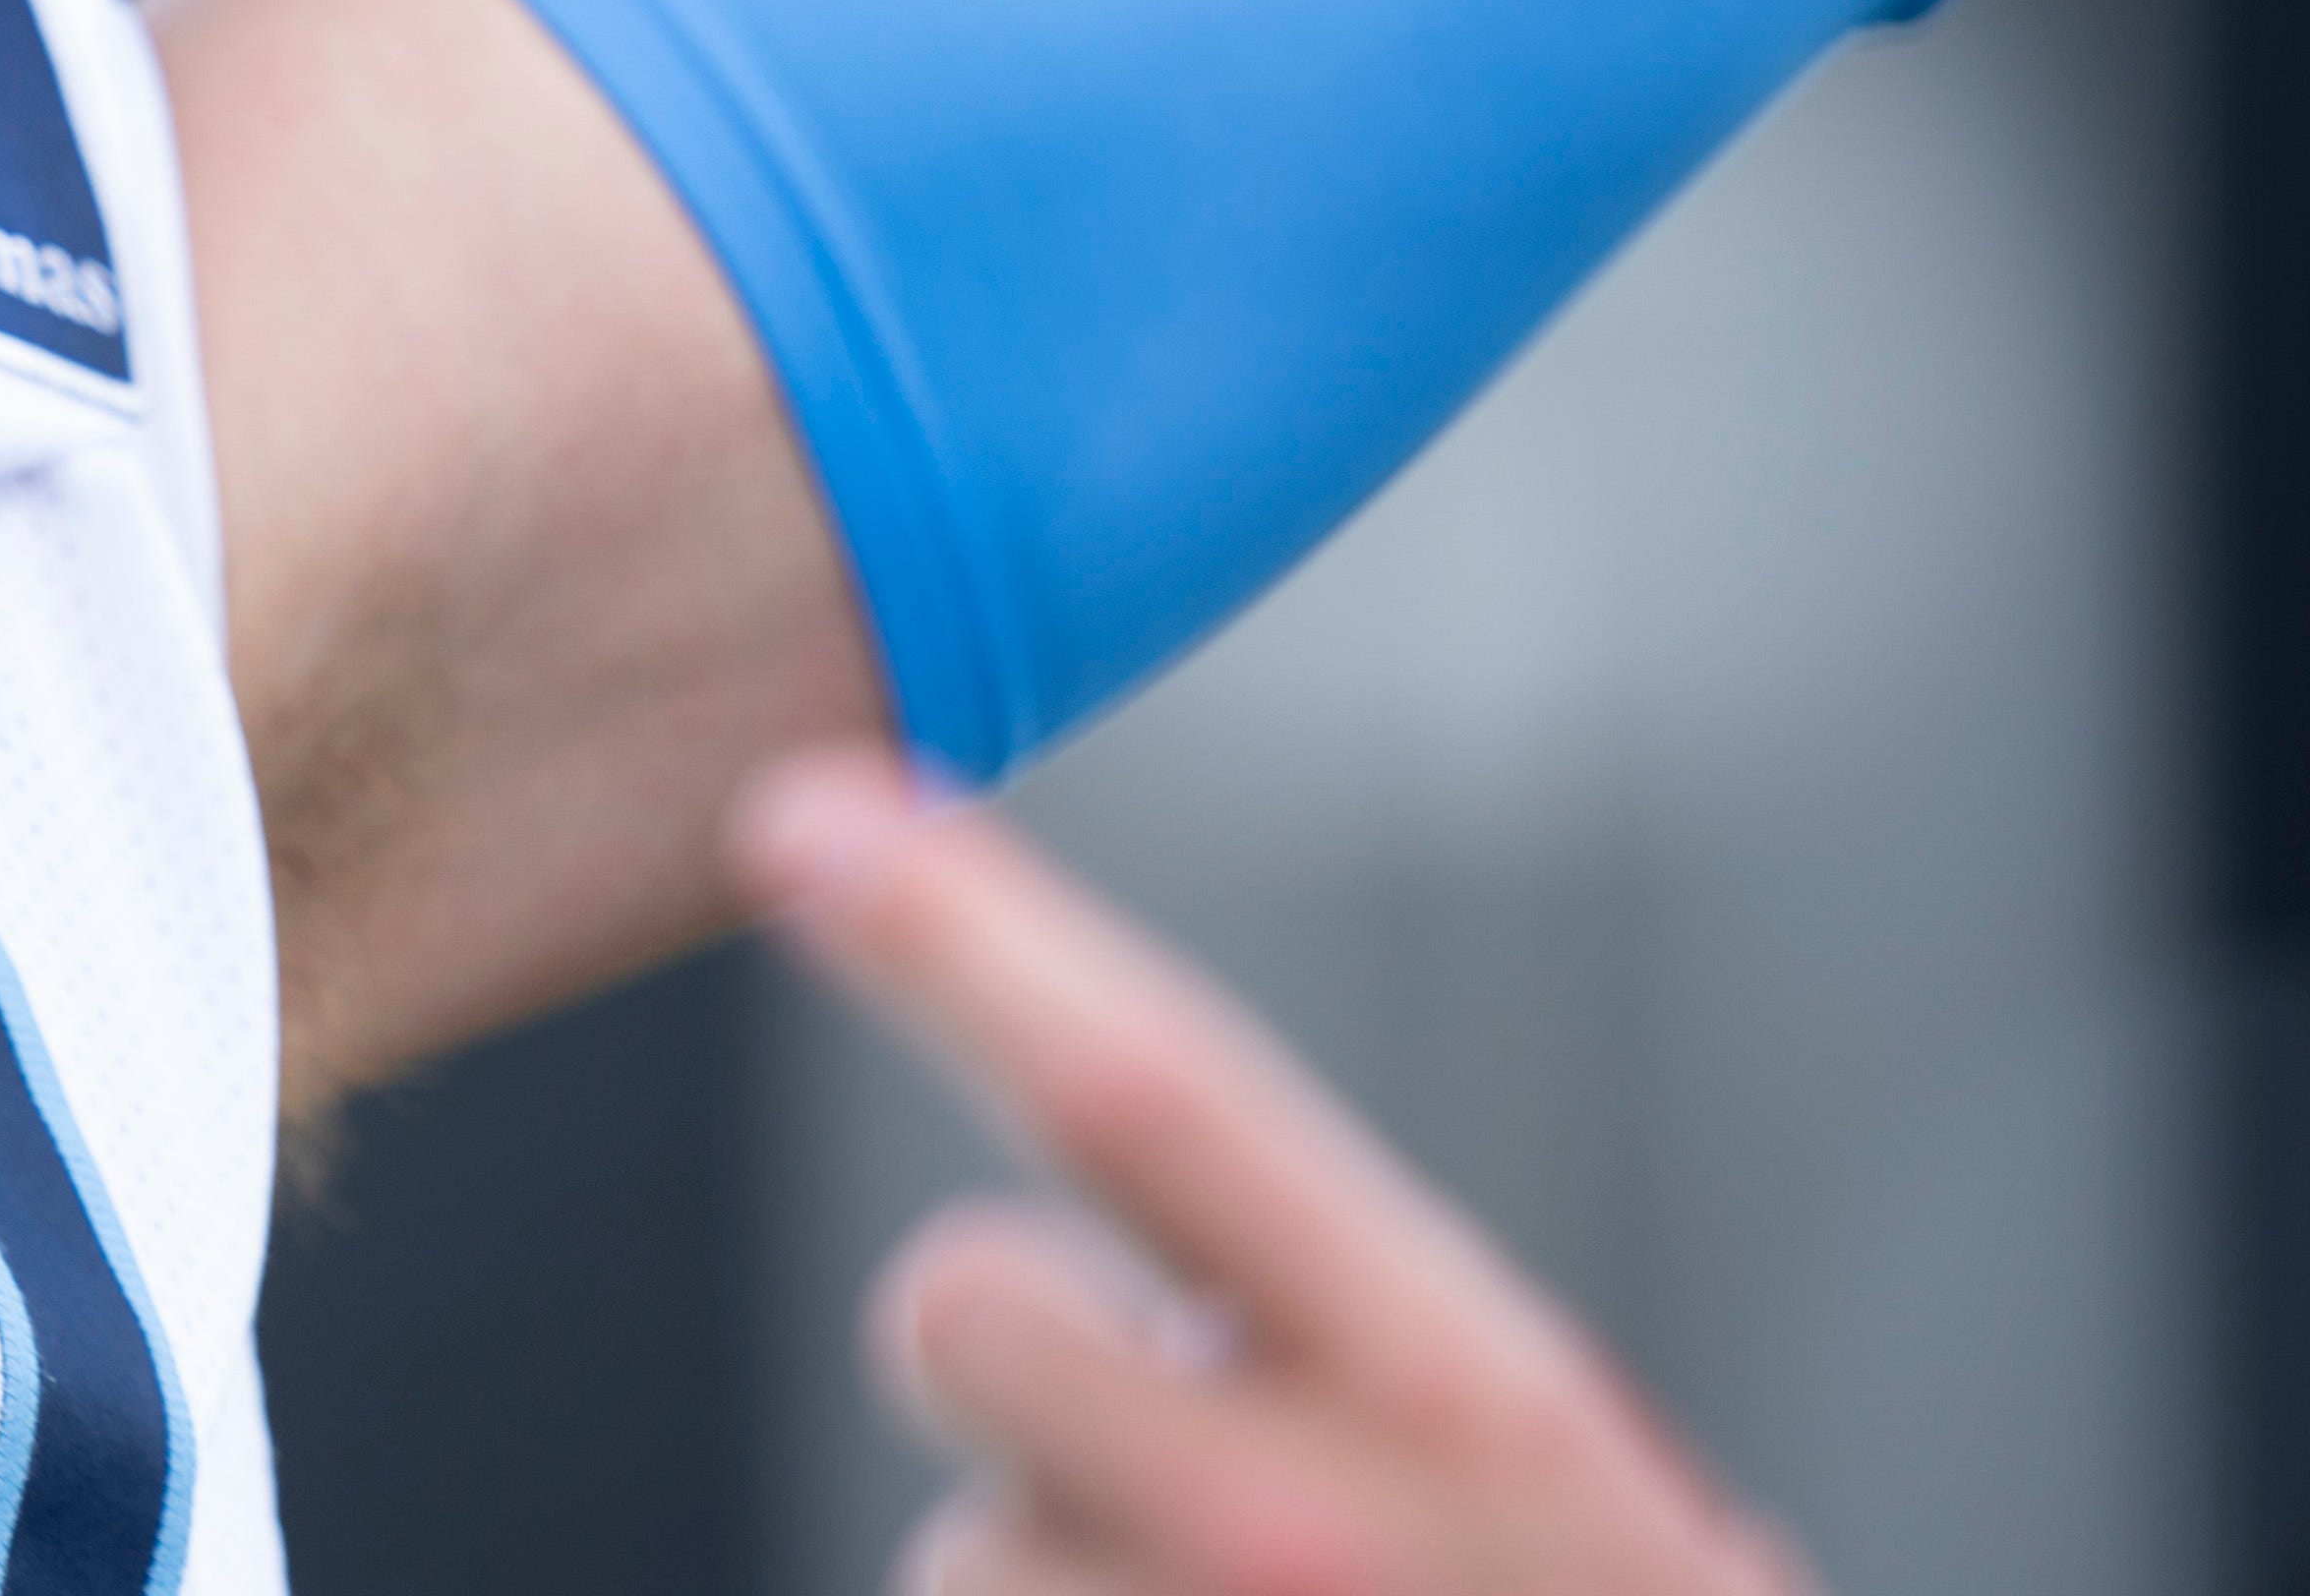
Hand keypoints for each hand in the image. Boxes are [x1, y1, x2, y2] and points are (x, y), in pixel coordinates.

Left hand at [738, 747, 1821, 1595]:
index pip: (1157, 1101)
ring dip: (1063, 1584)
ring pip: (963, 1551)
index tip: (792, 804)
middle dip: (1017, 1336)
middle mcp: (1285, 1524)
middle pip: (955, 1307)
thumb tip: (1010, 1254)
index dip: (963, 937)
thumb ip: (1301, 1310)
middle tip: (1189, 1449)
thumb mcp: (1530, 1454)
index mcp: (1458, 1387)